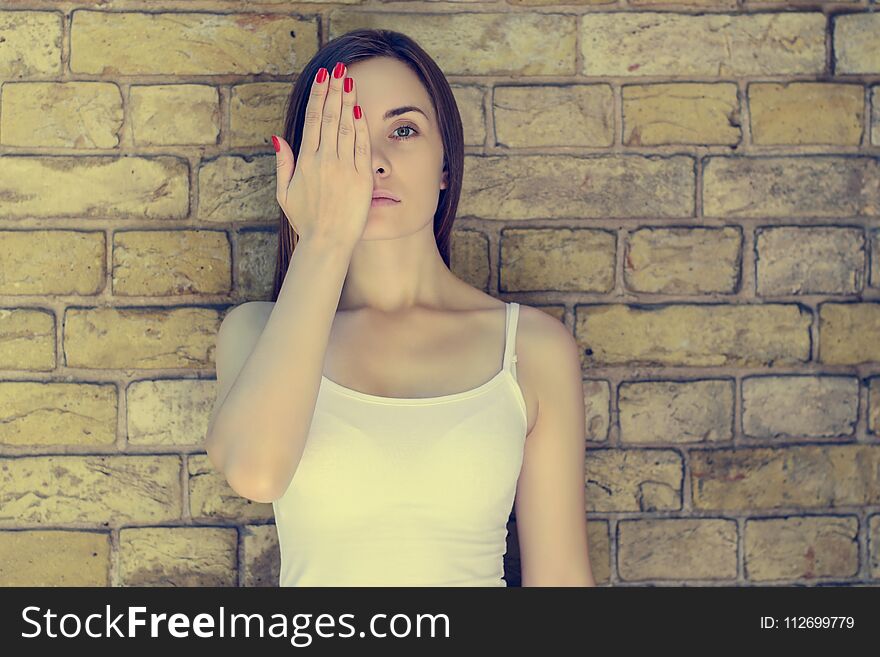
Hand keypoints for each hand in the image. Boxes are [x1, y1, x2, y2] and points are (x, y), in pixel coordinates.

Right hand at [273, 62, 373, 247]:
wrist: (327, 242)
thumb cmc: (305, 221)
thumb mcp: (285, 193)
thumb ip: (283, 163)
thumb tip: (277, 138)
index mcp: (306, 162)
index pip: (313, 119)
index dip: (319, 96)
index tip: (323, 77)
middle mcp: (325, 161)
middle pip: (330, 117)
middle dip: (335, 90)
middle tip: (339, 69)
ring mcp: (345, 168)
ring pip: (347, 127)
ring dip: (348, 102)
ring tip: (350, 81)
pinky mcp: (361, 178)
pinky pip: (362, 146)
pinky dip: (361, 127)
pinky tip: (360, 110)